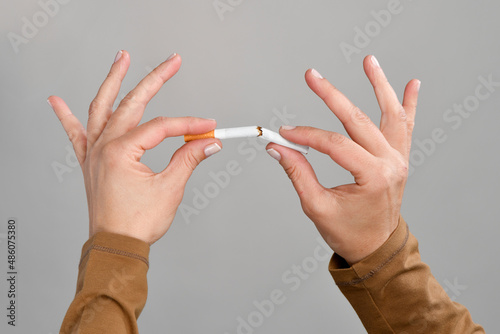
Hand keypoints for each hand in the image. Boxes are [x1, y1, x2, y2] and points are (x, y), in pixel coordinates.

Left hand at [48, 51, 221, 244]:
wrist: (115, 246)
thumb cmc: (137, 223)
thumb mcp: (169, 189)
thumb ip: (189, 159)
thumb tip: (209, 142)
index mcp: (122, 151)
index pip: (162, 127)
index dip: (188, 125)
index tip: (208, 128)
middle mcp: (104, 146)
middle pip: (132, 103)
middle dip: (154, 79)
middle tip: (172, 61)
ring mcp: (94, 152)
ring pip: (102, 107)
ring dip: (112, 81)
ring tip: (121, 58)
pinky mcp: (90, 162)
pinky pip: (75, 134)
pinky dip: (66, 116)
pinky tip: (56, 101)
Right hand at [266, 56, 419, 263]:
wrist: (376, 247)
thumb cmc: (349, 232)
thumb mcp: (317, 206)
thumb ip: (297, 173)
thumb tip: (277, 147)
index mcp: (374, 177)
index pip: (335, 144)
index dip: (306, 135)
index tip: (284, 133)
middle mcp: (391, 163)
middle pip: (358, 120)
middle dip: (331, 96)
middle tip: (311, 77)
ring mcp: (398, 158)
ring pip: (389, 114)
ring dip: (378, 86)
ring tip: (369, 61)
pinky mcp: (398, 158)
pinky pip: (404, 126)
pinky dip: (408, 104)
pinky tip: (411, 85)